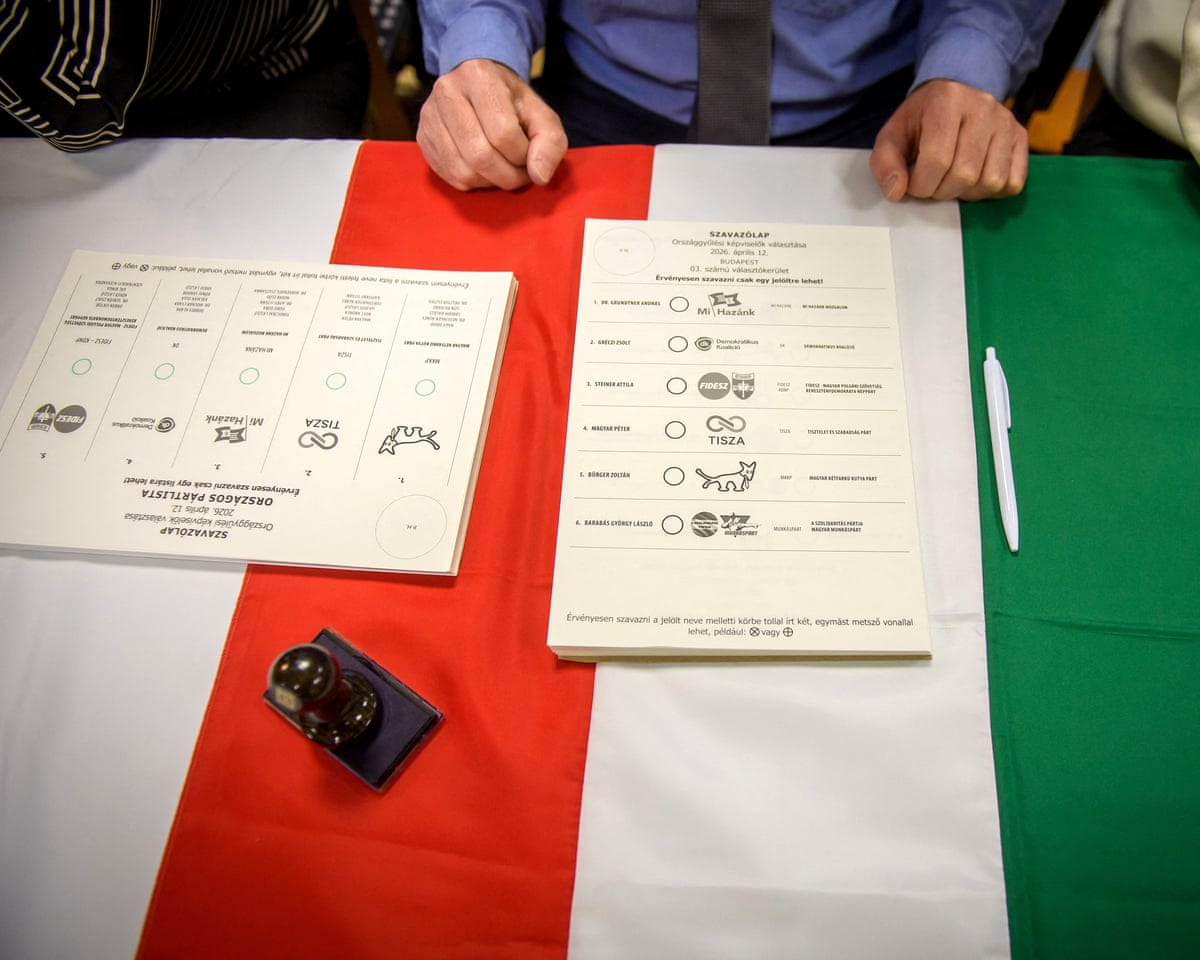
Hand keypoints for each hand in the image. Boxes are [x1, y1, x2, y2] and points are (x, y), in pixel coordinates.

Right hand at [417, 58, 567, 190]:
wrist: (478, 87)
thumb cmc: (513, 103)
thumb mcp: (541, 114)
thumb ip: (550, 142)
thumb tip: (539, 176)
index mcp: (479, 76)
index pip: (503, 132)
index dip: (522, 155)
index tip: (530, 157)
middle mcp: (447, 91)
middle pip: (480, 155)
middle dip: (507, 175)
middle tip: (519, 174)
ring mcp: (429, 115)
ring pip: (462, 170)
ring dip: (490, 182)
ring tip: (502, 170)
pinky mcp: (422, 137)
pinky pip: (449, 175)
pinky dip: (472, 182)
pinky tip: (483, 170)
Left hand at [870, 79, 1027, 201]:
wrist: (951, 99)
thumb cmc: (919, 121)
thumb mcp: (892, 136)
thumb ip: (885, 163)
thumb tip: (896, 192)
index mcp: (947, 100)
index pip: (936, 159)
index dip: (921, 185)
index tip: (914, 184)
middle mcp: (982, 106)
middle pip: (964, 173)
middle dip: (942, 192)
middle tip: (932, 185)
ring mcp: (1006, 121)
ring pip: (991, 181)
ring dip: (966, 194)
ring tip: (952, 181)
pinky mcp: (1021, 136)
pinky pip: (1013, 182)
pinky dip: (991, 192)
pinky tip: (974, 181)